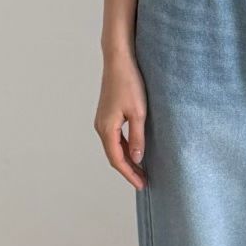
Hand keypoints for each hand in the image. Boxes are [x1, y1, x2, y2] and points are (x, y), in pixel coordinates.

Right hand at [95, 52, 148, 189]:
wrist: (119, 61)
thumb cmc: (130, 83)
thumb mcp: (139, 113)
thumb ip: (138, 137)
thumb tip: (137, 159)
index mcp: (106, 129)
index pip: (117, 160)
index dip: (130, 174)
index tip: (142, 185)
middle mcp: (101, 127)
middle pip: (114, 156)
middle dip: (128, 170)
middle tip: (144, 181)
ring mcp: (102, 120)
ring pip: (114, 147)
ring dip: (127, 159)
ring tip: (141, 170)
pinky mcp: (107, 114)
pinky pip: (115, 137)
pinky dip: (124, 148)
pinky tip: (135, 151)